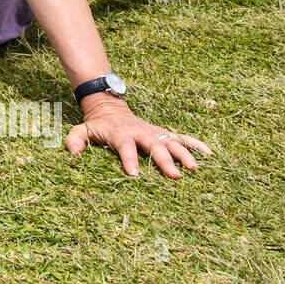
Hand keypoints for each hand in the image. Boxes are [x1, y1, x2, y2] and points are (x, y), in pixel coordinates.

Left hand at [66, 97, 212, 178]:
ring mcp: (154, 131)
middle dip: (164, 160)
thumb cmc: (97, 126)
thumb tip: (74, 155)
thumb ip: (75, 140)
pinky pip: (182, 137)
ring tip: (196, 168)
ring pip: (172, 141)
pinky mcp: (163, 132)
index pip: (125, 146)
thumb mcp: (81, 130)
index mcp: (120, 133)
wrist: (110, 108)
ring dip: (184, 153)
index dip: (129, 159)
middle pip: (154, 145)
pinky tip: (210, 154)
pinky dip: (196, 144)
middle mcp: (140, 132)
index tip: (134, 174)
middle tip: (175, 176)